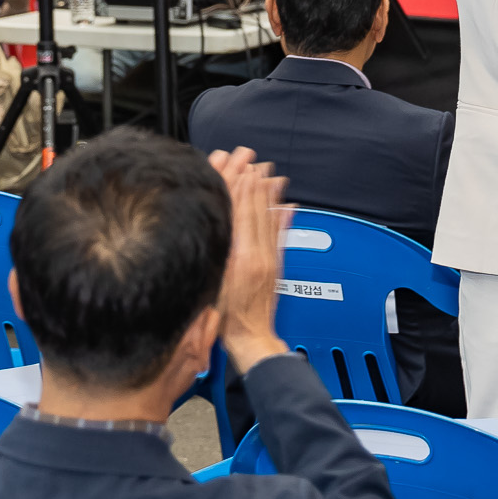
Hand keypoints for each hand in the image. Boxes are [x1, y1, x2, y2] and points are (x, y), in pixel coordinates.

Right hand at [207, 146, 290, 370]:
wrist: (250, 340)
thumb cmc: (225, 320)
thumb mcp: (212, 285)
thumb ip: (218, 254)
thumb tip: (222, 226)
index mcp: (238, 258)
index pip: (237, 214)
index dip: (237, 187)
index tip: (237, 166)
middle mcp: (256, 255)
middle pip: (253, 210)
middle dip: (252, 182)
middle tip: (251, 157)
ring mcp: (268, 260)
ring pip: (267, 218)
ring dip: (266, 193)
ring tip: (266, 171)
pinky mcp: (276, 266)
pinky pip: (280, 234)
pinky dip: (282, 215)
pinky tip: (285, 201)